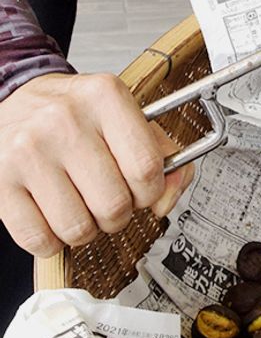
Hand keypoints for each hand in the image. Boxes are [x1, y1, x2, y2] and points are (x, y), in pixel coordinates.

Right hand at [0, 73, 192, 257]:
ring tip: (78, 205)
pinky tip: (51, 215)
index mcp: (104, 96)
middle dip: (117, 214)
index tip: (141, 189)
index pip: (147, 168)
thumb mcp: (123, 117)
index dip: (150, 191)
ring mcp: (28, 150)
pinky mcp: (1, 180)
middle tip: (105, 198)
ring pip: (78, 228)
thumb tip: (167, 199)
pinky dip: (51, 241)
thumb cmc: (75, 116)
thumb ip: (162, 154)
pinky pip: (39, 240)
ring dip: (85, 229)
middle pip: (114, 205)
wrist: (15, 101)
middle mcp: (64, 119)